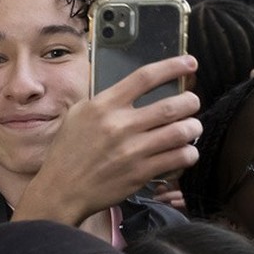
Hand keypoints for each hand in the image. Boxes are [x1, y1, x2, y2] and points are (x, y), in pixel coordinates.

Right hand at [14, 54, 201, 226]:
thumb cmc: (67, 153)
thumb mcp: (77, 116)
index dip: (173, 66)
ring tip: (190, 128)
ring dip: (193, 128)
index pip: (145, 77)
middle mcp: (120, 125)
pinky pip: (179, 158)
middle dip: (191, 102)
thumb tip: (132, 91)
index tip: (190, 64)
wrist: (61, 190)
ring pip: (182, 132)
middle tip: (191, 104)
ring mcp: (132, 151)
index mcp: (104, 106)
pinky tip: (182, 152)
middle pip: (173, 105)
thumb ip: (105, 102)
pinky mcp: (140, 173)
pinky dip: (187, 153)